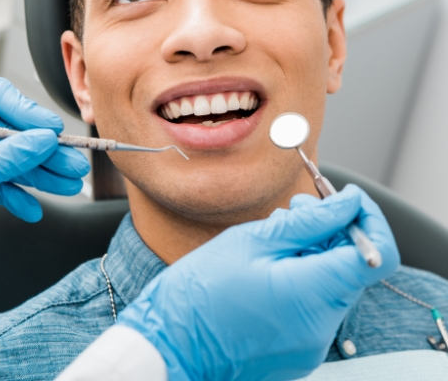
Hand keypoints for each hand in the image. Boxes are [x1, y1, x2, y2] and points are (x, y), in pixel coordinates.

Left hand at [0, 78, 89, 229]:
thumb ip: (6, 157)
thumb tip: (42, 141)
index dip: (27, 112)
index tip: (51, 131)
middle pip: (12, 133)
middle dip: (43, 151)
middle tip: (71, 164)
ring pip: (11, 161)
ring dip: (40, 174)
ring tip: (66, 185)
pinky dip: (17, 196)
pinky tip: (31, 209)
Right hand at [117, 185, 399, 380]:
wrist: (171, 344)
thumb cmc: (200, 291)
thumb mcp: (252, 241)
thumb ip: (308, 222)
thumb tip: (347, 203)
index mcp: (311, 295)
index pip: (375, 255)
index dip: (367, 219)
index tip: (345, 198)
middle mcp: (321, 326)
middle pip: (352, 266)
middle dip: (332, 230)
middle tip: (297, 208)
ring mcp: (312, 343)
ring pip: (332, 283)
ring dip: (315, 252)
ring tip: (275, 235)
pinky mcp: (299, 349)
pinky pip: (315, 304)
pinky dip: (303, 277)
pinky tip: (270, 264)